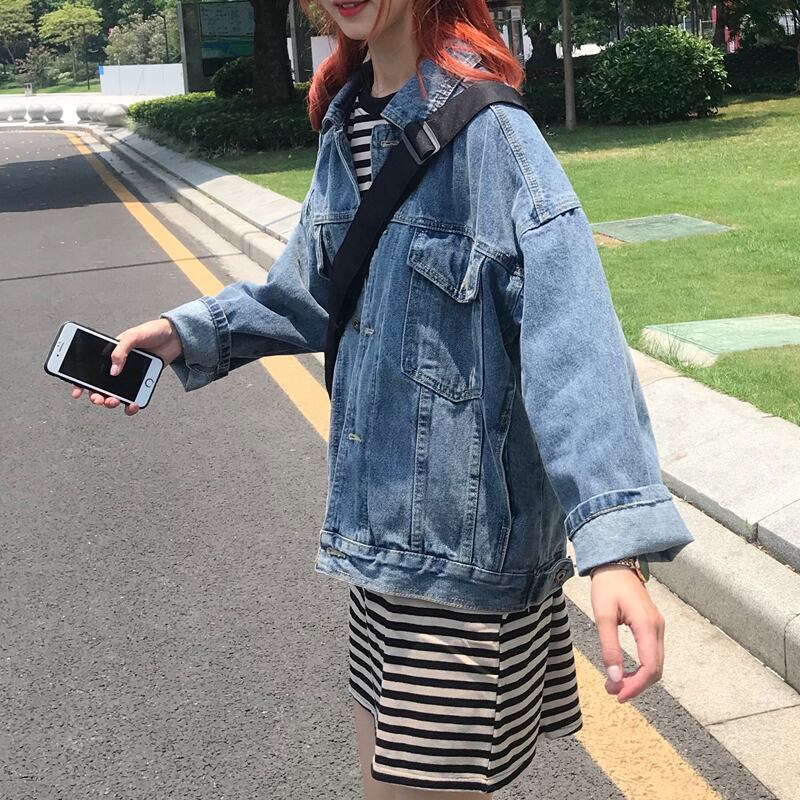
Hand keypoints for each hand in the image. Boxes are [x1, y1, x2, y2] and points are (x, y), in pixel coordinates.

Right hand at [70, 317, 182, 414]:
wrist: (174, 337)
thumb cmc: (151, 332)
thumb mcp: (133, 336)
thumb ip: (121, 351)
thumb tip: (113, 371)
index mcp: (110, 354)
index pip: (90, 369)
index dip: (80, 382)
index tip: (77, 392)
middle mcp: (118, 367)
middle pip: (100, 386)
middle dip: (96, 396)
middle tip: (99, 399)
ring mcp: (129, 376)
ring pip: (115, 394)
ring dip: (111, 402)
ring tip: (114, 402)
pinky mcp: (142, 382)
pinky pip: (134, 397)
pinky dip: (131, 405)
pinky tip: (133, 405)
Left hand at [591, 564, 664, 702]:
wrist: (616, 564)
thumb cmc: (608, 586)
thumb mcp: (603, 615)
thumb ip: (609, 646)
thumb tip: (614, 676)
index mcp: (647, 625)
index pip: (650, 666)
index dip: (636, 685)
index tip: (618, 695)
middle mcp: (657, 628)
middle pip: (655, 669)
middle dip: (635, 685)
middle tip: (612, 692)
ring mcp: (657, 627)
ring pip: (655, 664)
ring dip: (637, 678)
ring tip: (615, 684)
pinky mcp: (652, 626)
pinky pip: (651, 654)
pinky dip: (640, 668)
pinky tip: (623, 671)